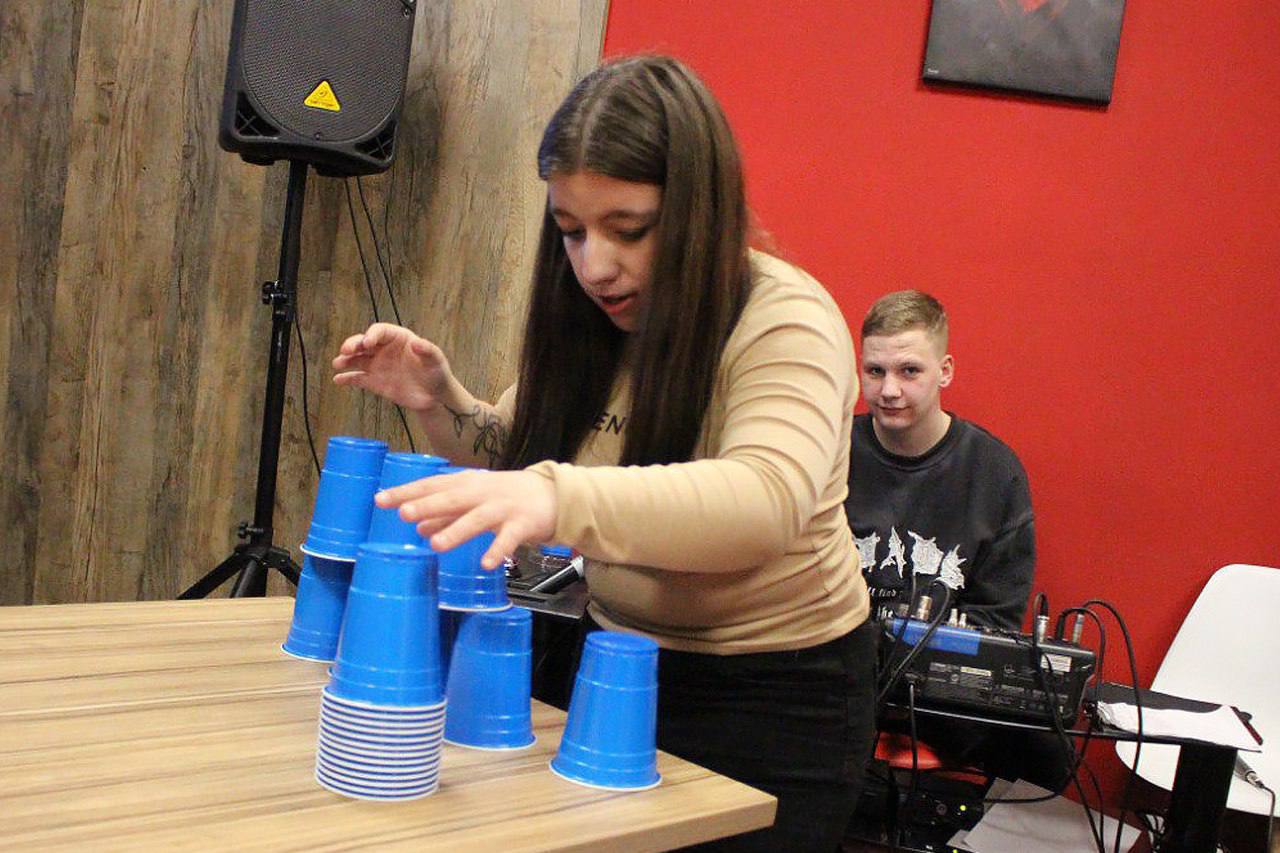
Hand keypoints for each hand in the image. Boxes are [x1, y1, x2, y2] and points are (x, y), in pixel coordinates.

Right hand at [332, 323, 451, 411]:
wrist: (434, 396)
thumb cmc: (437, 373)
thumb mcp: (436, 360)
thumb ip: (428, 350)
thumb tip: (416, 342)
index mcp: (398, 338)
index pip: (380, 331)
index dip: (372, 335)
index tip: (367, 343)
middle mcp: (384, 349)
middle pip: (364, 342)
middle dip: (353, 344)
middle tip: (346, 350)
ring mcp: (378, 365)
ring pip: (357, 359)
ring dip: (346, 360)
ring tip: (337, 363)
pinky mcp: (374, 382)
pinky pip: (357, 378)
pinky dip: (347, 378)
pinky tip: (338, 380)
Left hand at [375, 469, 557, 569]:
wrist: (553, 494)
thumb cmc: (506, 497)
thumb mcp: (474, 500)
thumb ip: (446, 513)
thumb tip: (417, 527)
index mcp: (467, 484)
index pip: (433, 485)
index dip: (407, 492)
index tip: (380, 500)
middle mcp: (483, 493)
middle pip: (453, 498)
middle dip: (428, 505)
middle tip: (403, 514)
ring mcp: (503, 508)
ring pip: (478, 519)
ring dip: (457, 530)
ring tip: (436, 545)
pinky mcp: (523, 524)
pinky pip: (509, 539)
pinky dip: (498, 551)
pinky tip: (486, 564)